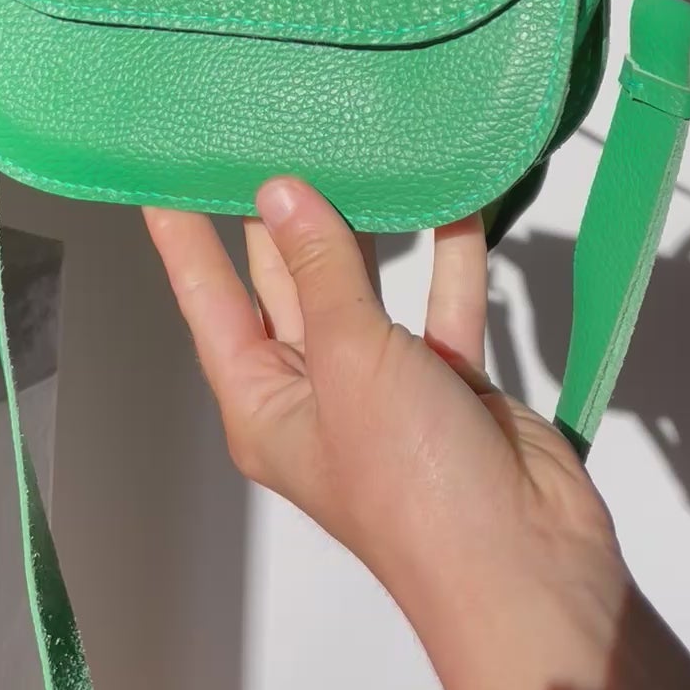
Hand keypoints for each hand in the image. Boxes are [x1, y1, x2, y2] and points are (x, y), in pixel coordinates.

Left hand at [145, 180, 689, 689]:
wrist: (526, 564)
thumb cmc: (412, 479)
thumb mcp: (350, 362)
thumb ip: (321, 270)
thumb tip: (279, 192)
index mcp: (262, 401)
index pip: (208, 298)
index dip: (184, 235)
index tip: (162, 169)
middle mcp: (314, 390)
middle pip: (285, 282)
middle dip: (279, 212)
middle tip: (266, 125)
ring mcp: (383, 385)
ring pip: (363, 285)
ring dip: (366, 224)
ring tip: (351, 140)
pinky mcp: (448, 380)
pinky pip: (440, 301)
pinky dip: (450, 254)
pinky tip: (456, 193)